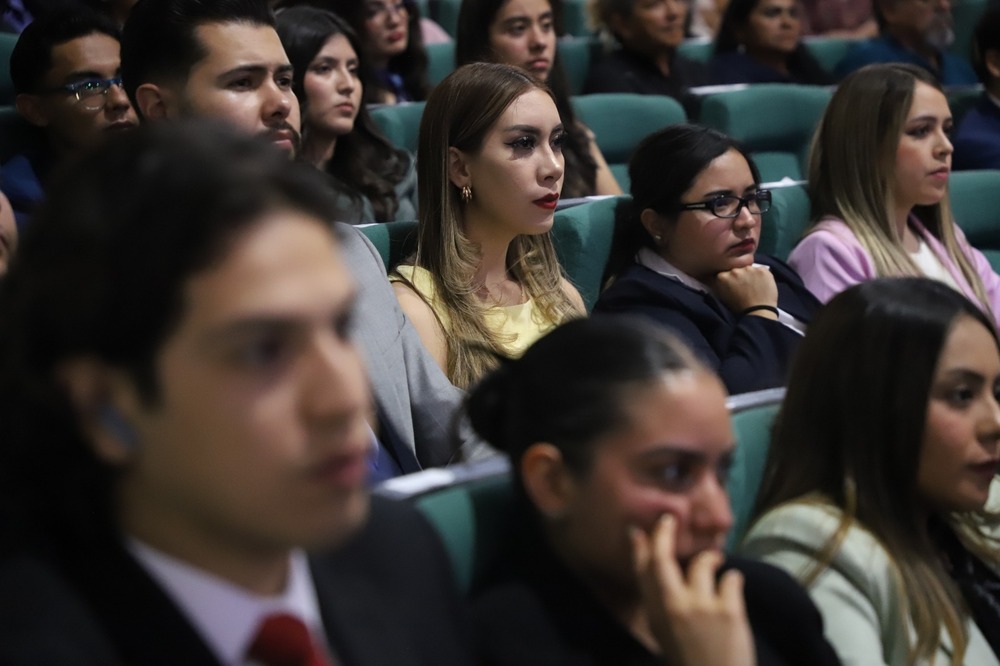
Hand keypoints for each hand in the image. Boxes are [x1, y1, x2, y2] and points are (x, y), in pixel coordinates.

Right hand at [631, 515, 755, 665]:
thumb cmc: (691, 657)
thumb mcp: (665, 632)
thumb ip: (660, 602)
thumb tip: (655, 569)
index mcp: (656, 614)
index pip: (641, 573)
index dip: (638, 548)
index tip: (638, 531)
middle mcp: (674, 607)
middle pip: (662, 559)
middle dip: (664, 533)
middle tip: (670, 519)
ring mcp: (701, 607)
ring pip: (703, 563)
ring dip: (712, 558)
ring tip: (717, 561)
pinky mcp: (729, 611)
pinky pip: (732, 579)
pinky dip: (733, 581)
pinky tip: (733, 589)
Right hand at [708, 266, 777, 316]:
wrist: (758, 312)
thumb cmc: (739, 308)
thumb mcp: (722, 297)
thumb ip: (717, 285)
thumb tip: (713, 278)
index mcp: (722, 277)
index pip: (723, 273)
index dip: (728, 279)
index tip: (731, 285)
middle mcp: (735, 270)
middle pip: (736, 270)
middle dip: (738, 276)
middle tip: (743, 287)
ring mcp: (749, 269)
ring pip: (748, 269)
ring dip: (749, 275)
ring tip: (753, 286)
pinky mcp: (762, 270)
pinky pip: (761, 270)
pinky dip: (761, 276)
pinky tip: (762, 285)